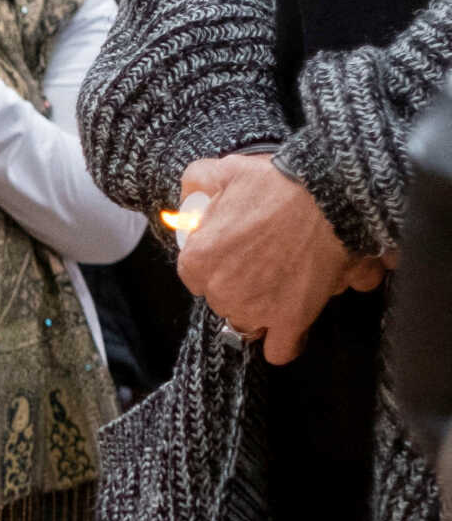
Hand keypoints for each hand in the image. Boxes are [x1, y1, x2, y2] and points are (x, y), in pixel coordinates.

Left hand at [175, 154, 370, 364]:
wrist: (331, 195)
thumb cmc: (280, 183)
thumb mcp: (228, 170)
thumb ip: (198, 181)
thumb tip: (187, 193)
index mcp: (197, 261)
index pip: (197, 275)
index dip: (218, 262)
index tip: (237, 250)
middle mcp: (220, 291)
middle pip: (225, 298)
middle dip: (242, 283)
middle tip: (267, 260)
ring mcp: (255, 309)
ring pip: (250, 321)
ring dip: (264, 308)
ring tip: (286, 281)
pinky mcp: (290, 319)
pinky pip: (280, 350)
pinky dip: (285, 342)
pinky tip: (291, 326)